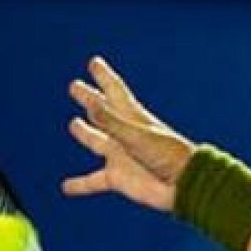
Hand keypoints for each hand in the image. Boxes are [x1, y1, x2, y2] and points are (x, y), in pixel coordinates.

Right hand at [63, 56, 196, 211]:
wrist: (184, 185)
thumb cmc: (167, 156)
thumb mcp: (136, 136)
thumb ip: (111, 122)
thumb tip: (90, 105)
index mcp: (132, 117)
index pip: (114, 90)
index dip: (103, 76)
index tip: (94, 62)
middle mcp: (123, 134)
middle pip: (101, 111)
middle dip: (89, 98)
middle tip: (75, 86)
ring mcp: (120, 155)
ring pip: (96, 141)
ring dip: (85, 132)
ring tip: (74, 124)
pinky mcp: (118, 178)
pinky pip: (92, 181)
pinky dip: (79, 184)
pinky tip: (66, 187)